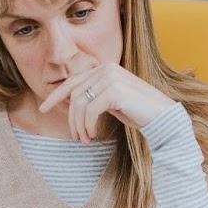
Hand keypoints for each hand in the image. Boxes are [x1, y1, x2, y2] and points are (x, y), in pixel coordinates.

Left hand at [40, 60, 173, 141]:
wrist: (163, 117)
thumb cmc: (138, 112)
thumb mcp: (112, 102)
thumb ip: (94, 96)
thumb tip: (69, 102)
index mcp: (105, 68)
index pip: (73, 81)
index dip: (56, 95)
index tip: (44, 108)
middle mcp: (107, 68)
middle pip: (74, 94)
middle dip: (71, 118)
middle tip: (75, 137)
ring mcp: (111, 77)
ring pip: (80, 103)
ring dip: (79, 125)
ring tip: (85, 140)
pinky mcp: (115, 90)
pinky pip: (90, 110)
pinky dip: (88, 125)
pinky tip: (92, 135)